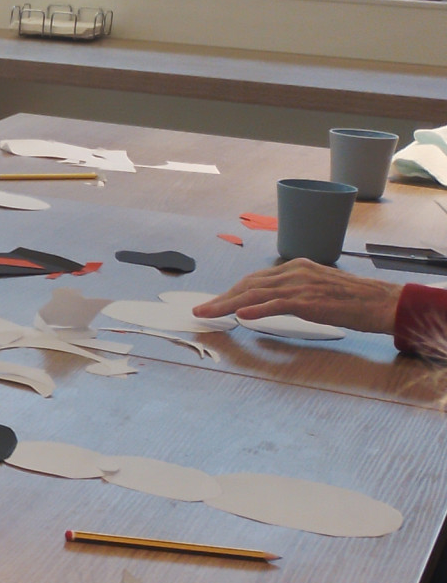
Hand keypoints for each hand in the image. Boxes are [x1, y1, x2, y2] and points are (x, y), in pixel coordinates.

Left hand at [192, 259, 401, 334]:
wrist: (381, 302)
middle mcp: (294, 272)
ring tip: (208, 313)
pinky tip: (239, 315)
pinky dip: (256, 309)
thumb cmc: (352, 299)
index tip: (216, 301)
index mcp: (295, 267)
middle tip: (202, 310)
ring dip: (228, 304)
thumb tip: (266, 304)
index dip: (232, 291)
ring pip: (255, 293)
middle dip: (222, 297)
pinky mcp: (309, 301)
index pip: (255, 278)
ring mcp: (301, 285)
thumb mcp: (316, 289)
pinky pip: (276, 304)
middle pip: (249, 284)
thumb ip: (292, 292)